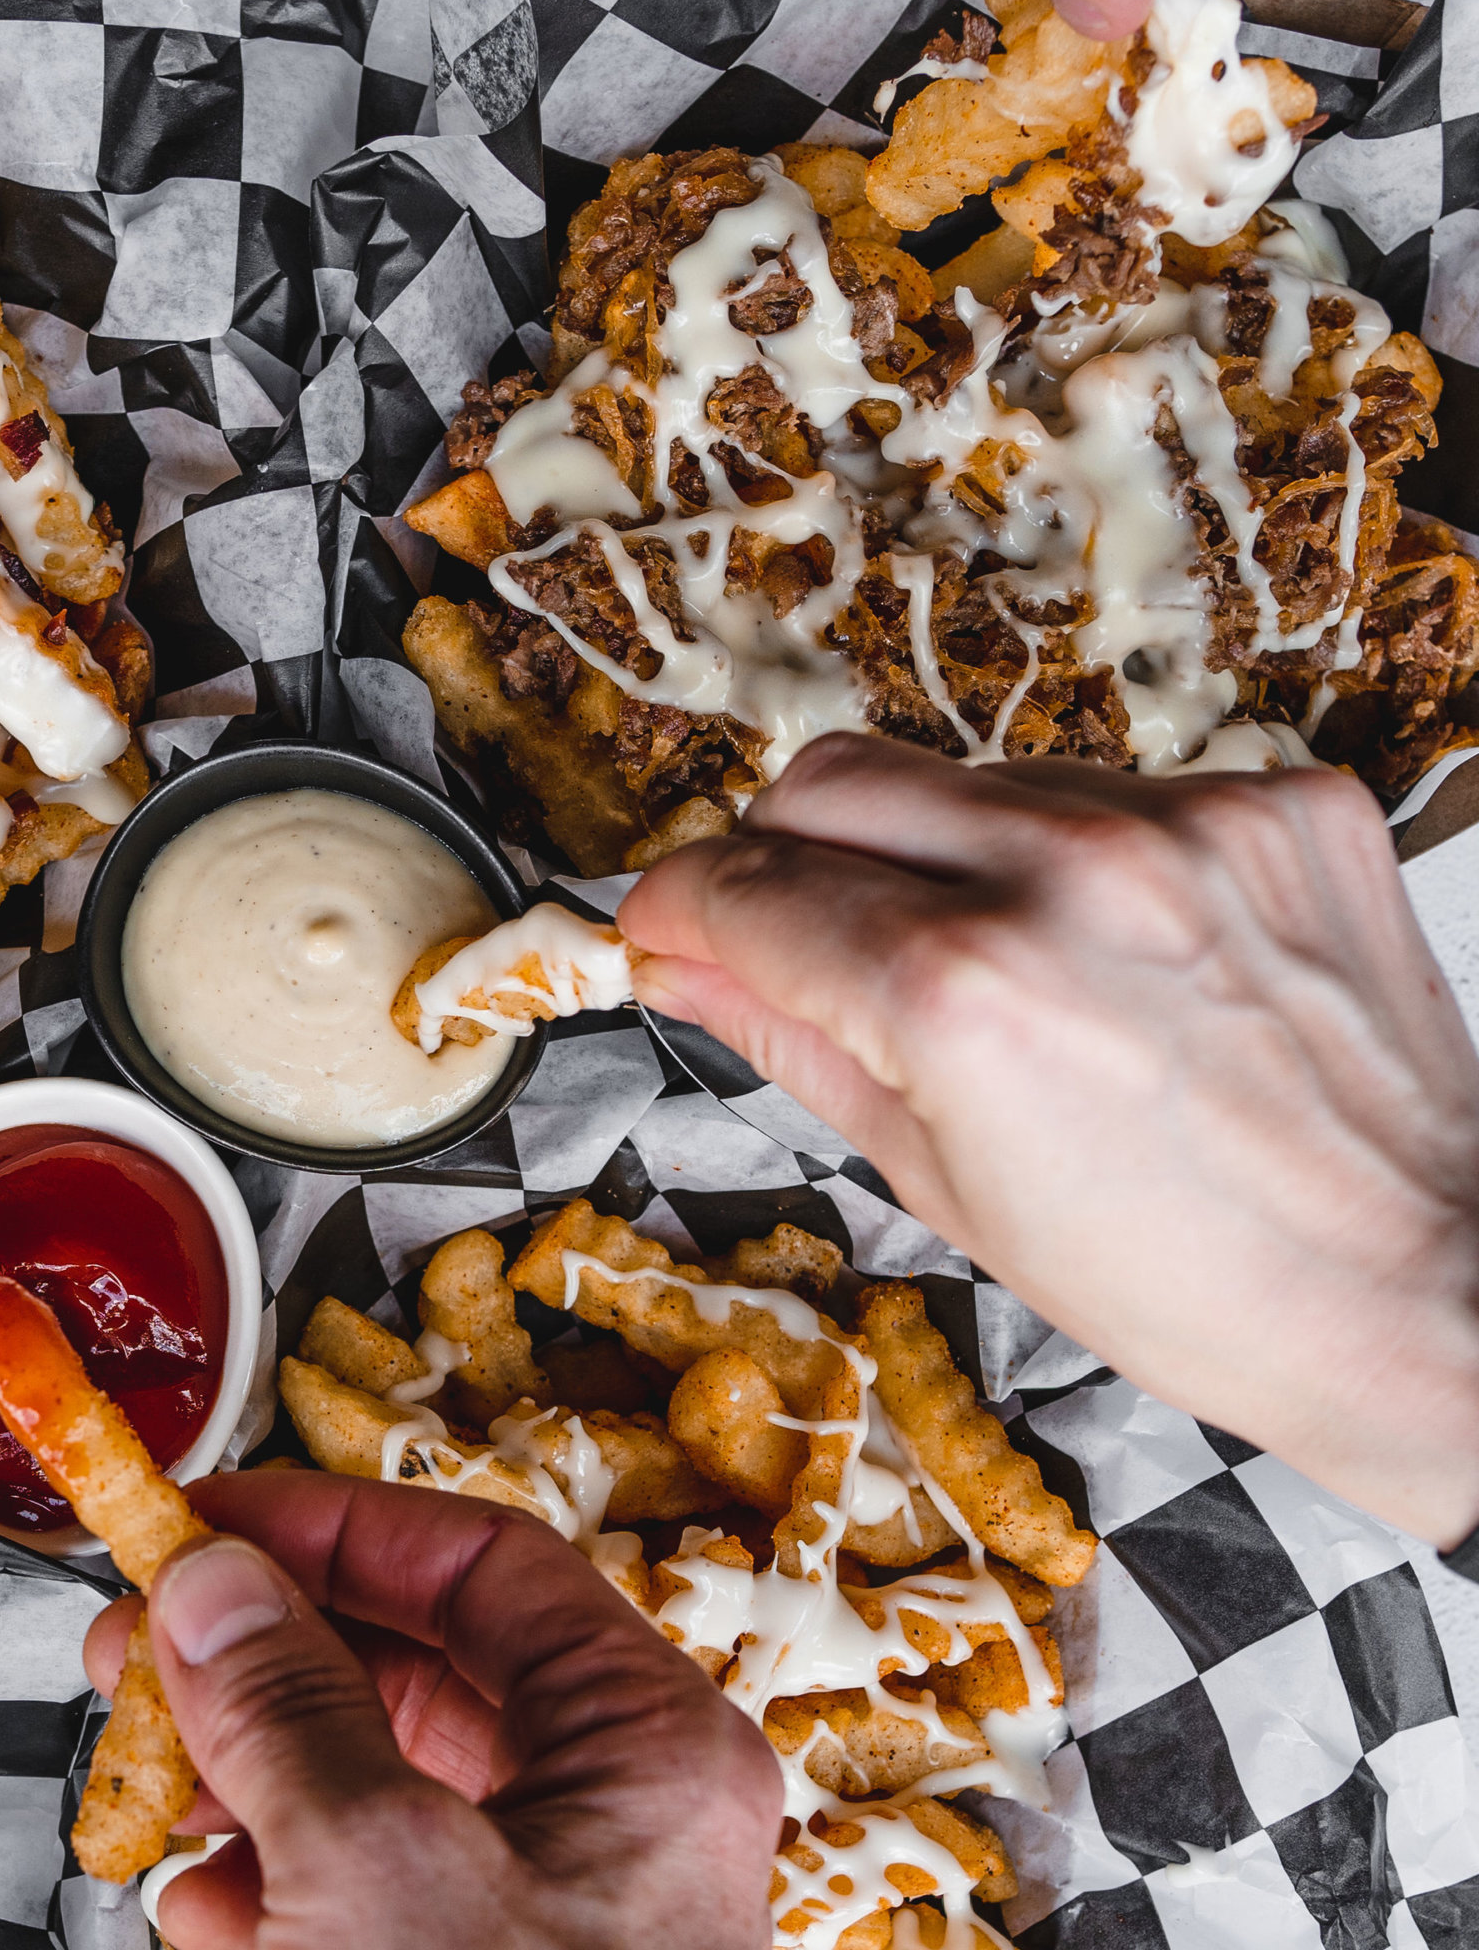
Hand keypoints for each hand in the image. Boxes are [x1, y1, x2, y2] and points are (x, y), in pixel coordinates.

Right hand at [82, 1470, 779, 1949]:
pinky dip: (273, 1891)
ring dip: (251, 1782)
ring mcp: (546, 1918)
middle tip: (138, 1650)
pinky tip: (208, 1920)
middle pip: (418, 1672)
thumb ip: (283, 1707)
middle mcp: (612, 1824)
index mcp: (647, 1755)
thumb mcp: (373, 1871)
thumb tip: (215, 1584)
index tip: (199, 1521)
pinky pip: (367, 1894)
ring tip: (154, 1802)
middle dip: (263, 1661)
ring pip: (378, 1786)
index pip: (482, 1566)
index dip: (327, 1528)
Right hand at [621, 734, 1478, 1545]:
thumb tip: (684, 961)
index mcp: (961, 993)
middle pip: (829, 783)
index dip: (676, 908)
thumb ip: (792, 1038)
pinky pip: (1112, 790)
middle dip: (779, 857)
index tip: (665, 926)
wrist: (1424, 1287)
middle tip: (798, 940)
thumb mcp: (939, 1183)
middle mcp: (1068, 875)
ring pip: (969, 781)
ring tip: (1003, 976)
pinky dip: (1082, 862)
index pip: (742, 884)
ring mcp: (1188, 825)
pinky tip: (1121, 957)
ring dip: (940, 860)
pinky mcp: (1281, 804)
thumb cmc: (1188, 1279)